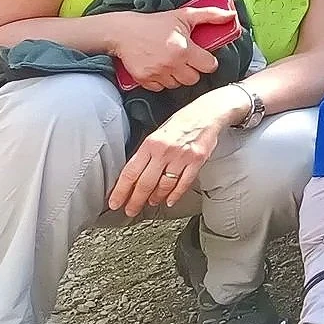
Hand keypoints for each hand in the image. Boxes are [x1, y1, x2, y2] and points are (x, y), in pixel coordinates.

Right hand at [107, 4, 232, 91]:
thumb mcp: (184, 15)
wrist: (123, 32)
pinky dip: (162, 81)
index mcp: (185, 49)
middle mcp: (172, 64)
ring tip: (172, 63)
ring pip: (177, 85)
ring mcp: (157, 73)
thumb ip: (210, 15)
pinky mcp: (144, 80)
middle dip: (193, 70)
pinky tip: (159, 68)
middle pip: (194, 79)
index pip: (209, 66)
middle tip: (186, 60)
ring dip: (177, 76)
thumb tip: (231, 15)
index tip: (202, 56)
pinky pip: (160, 88)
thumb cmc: (155, 24)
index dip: (208, 61)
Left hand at [108, 93, 238, 216]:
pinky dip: (175, 194)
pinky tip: (170, 200)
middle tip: (130, 210)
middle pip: (145, 183)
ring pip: (164, 185)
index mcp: (151, 143)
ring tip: (151, 202)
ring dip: (156, 197)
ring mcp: (182, 156)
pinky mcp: (197, 161)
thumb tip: (134, 175)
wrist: (208, 113)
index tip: (115, 202)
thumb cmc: (181, 122)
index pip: (130, 172)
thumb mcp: (158, 133)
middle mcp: (165, 150)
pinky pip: (184, 183)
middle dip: (135, 201)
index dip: (121, 191)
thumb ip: (146, 153)